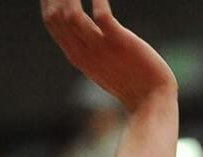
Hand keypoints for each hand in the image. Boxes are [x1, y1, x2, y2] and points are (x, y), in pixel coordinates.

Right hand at [41, 0, 177, 110]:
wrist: (150, 101)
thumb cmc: (129, 81)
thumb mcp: (100, 63)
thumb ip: (87, 45)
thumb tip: (81, 24)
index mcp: (76, 55)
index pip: (51, 21)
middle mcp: (83, 51)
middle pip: (56, 16)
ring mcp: (100, 48)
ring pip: (71, 15)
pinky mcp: (120, 44)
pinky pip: (101, 17)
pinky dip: (98, 0)